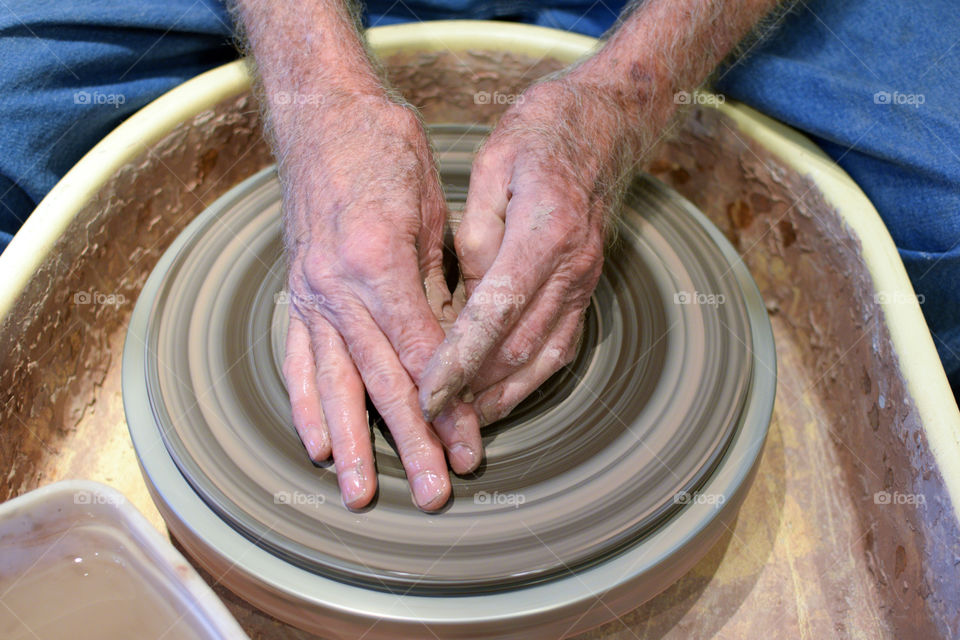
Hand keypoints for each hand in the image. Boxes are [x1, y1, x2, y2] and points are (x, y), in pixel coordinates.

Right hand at [281, 93, 481, 510]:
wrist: (323, 116)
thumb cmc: (385, 150)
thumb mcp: (429, 209)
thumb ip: (436, 282)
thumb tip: (452, 347)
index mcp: (376, 261)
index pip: (420, 352)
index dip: (447, 404)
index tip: (469, 445)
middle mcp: (336, 286)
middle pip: (380, 380)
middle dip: (411, 441)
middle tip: (435, 491)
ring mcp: (309, 293)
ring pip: (333, 383)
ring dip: (351, 443)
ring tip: (363, 494)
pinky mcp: (297, 294)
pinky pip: (298, 359)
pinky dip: (306, 406)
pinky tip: (316, 445)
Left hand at [419, 74, 643, 423]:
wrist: (607, 121)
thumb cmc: (543, 132)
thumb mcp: (494, 164)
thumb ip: (478, 233)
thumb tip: (466, 294)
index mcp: (544, 232)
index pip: (494, 313)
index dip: (458, 360)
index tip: (426, 394)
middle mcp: (572, 266)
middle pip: (518, 347)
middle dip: (473, 392)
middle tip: (431, 422)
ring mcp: (585, 281)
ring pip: (543, 357)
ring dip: (502, 395)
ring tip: (463, 425)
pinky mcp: (588, 288)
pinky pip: (561, 345)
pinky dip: (529, 379)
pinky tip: (500, 396)